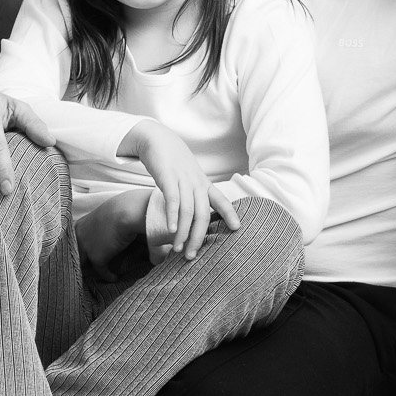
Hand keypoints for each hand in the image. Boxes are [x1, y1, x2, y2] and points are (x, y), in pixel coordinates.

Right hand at [128, 123, 239, 259]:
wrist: (157, 139)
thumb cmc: (174, 164)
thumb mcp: (189, 178)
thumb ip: (193, 196)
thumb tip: (195, 219)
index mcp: (204, 184)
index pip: (221, 200)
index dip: (230, 213)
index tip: (238, 228)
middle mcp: (196, 183)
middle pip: (203, 214)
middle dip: (198, 237)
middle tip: (192, 256)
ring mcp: (183, 180)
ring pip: (188, 210)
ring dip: (183, 232)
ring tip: (178, 249)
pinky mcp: (167, 177)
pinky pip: (173, 199)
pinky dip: (173, 216)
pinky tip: (170, 230)